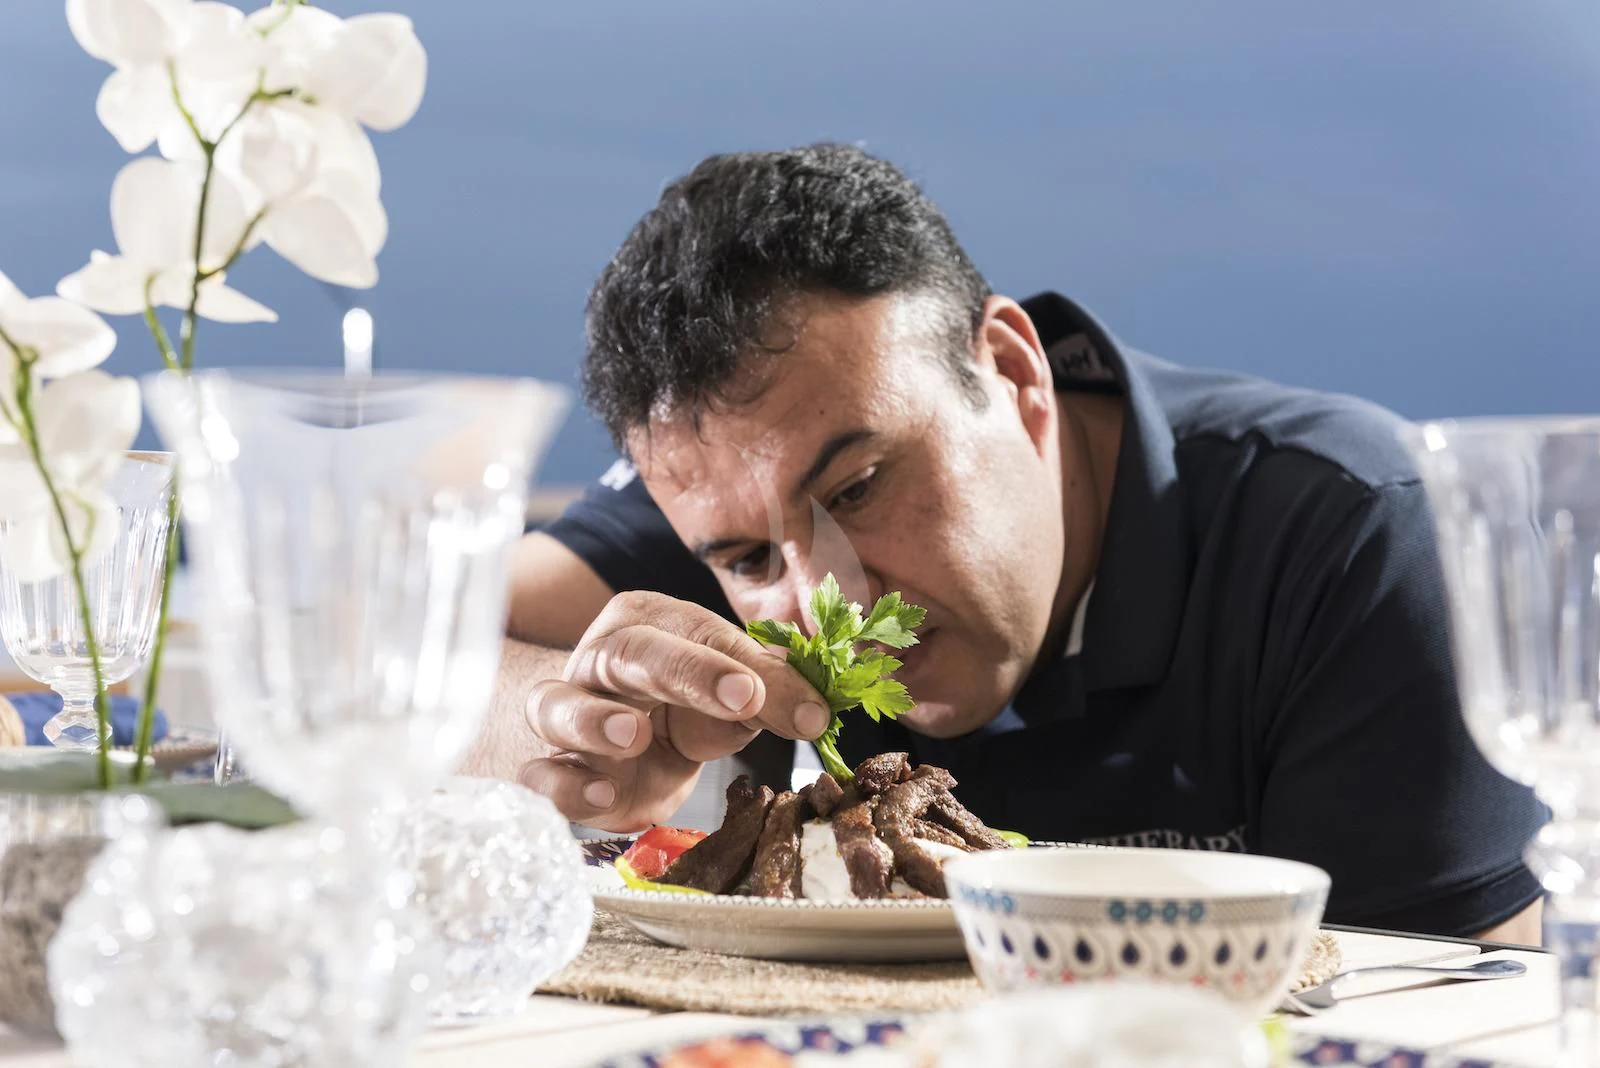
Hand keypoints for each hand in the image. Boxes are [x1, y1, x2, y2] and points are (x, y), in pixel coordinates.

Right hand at [517, 590, 829, 830]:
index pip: (700, 632)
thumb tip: (816, 707)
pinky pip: (540, 774)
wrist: (615, 756)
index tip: (802, 705)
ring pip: (558, 703)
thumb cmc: (678, 710)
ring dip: (595, 719)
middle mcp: (601, 658)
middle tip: (741, 697)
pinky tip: (599, 796)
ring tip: (633, 736)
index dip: (750, 664)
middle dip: (688, 671)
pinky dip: (565, 786)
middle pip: (633, 652)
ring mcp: (565, 712)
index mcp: (650, 622)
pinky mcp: (549, 769)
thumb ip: (769, 693)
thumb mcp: (730, 697)